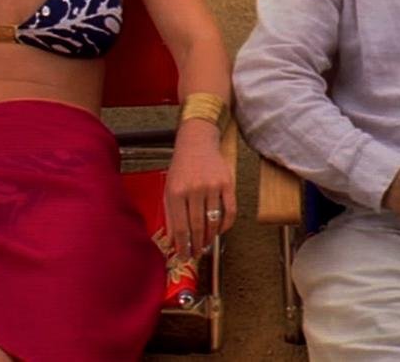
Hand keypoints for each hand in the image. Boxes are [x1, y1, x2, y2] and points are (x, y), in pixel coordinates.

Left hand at [164, 119, 235, 258]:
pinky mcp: (228, 183)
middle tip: (196, 254)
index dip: (183, 246)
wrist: (197, 142)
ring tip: (206, 244)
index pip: (180, 227)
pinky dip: (226, 225)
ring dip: (210, 237)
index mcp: (176, 192)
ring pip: (214, 221)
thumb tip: (173, 240)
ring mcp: (212, 186)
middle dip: (197, 245)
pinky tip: (220, 230)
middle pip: (197, 227)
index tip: (184, 256)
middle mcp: (194, 189)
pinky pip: (230, 211)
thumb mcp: (169, 189)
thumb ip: (170, 215)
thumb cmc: (181, 167)